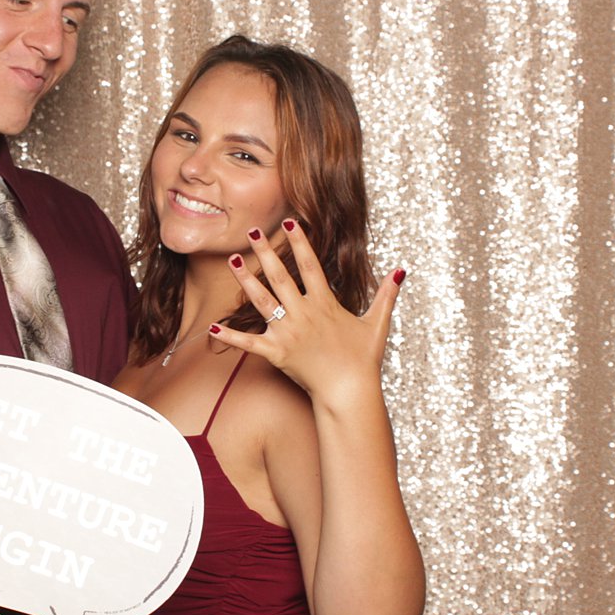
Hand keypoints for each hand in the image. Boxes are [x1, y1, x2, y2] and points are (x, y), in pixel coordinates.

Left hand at [208, 219, 403, 407]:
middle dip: (266, 252)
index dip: (300, 243)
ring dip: (246, 279)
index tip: (290, 222)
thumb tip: (401, 270)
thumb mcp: (378, 323)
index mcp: (325, 304)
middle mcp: (303, 314)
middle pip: (281, 276)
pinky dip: (230, 336)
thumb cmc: (364, 360)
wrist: (349, 392)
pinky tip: (212, 327)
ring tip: (233, 259)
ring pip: (262, 301)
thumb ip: (386, 295)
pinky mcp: (276, 353)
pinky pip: (249, 342)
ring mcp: (288, 333)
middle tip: (252, 231)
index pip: (311, 265)